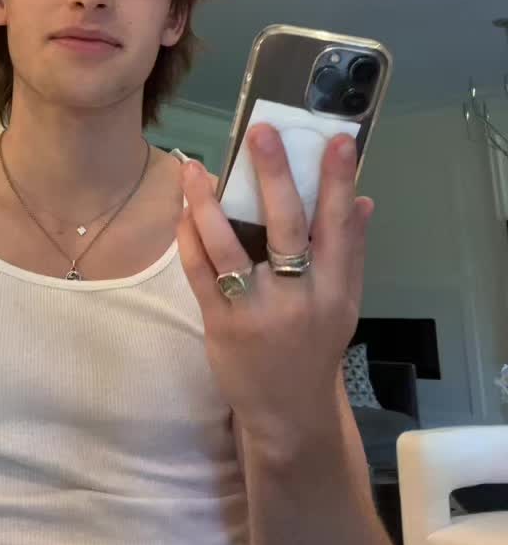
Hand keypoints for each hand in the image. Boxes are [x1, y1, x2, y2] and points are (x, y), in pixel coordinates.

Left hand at [176, 125, 373, 457]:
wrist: (287, 412)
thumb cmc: (316, 346)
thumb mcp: (344, 303)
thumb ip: (352, 251)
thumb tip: (362, 198)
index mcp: (335, 288)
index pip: (339, 226)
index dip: (338, 180)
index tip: (337, 139)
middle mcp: (298, 298)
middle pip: (286, 228)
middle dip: (273, 176)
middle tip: (261, 132)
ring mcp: (256, 311)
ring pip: (228, 247)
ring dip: (209, 203)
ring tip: (195, 169)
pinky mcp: (220, 324)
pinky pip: (200, 273)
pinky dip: (190, 238)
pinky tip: (184, 211)